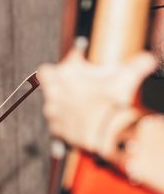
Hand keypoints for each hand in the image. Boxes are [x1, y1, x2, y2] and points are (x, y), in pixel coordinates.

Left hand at [38, 48, 155, 151]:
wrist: (109, 132)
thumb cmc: (113, 103)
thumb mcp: (126, 77)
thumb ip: (136, 65)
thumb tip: (145, 60)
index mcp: (65, 73)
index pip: (62, 61)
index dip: (73, 62)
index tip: (82, 64)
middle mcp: (54, 91)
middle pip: (48, 79)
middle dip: (60, 80)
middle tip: (77, 83)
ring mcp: (53, 110)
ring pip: (51, 101)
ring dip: (62, 101)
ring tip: (81, 103)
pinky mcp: (56, 127)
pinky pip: (57, 121)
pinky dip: (65, 120)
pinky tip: (79, 118)